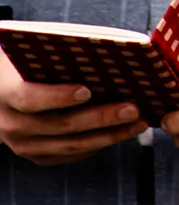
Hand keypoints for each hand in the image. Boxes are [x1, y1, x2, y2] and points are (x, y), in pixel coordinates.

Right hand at [0, 48, 145, 164]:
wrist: (2, 89)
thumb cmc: (27, 62)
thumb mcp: (34, 52)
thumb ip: (59, 52)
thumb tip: (109, 50)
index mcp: (6, 94)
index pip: (30, 99)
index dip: (57, 97)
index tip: (87, 91)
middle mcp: (12, 125)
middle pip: (60, 126)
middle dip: (101, 118)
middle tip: (133, 108)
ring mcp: (24, 144)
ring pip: (70, 146)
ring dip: (108, 136)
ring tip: (139, 123)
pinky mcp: (38, 155)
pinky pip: (70, 154)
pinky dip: (98, 144)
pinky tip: (122, 133)